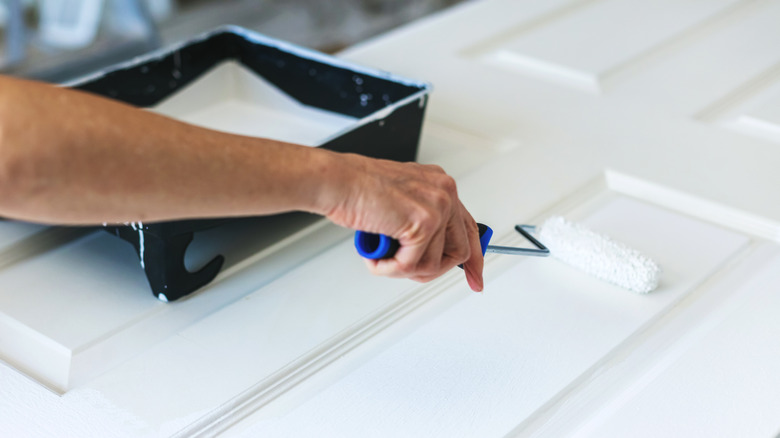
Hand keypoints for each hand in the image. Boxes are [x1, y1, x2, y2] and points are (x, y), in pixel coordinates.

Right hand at [320, 153, 483, 290]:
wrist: (336, 181)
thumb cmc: (357, 190)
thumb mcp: (400, 202)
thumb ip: (421, 221)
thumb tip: (430, 251)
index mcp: (440, 185)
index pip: (468, 228)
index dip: (474, 258)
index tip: (475, 278)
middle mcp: (444, 192)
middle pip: (458, 251)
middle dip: (432, 270)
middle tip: (407, 272)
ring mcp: (437, 206)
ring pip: (433, 263)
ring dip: (403, 269)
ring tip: (381, 257)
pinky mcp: (422, 223)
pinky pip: (413, 265)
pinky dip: (389, 269)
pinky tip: (374, 257)